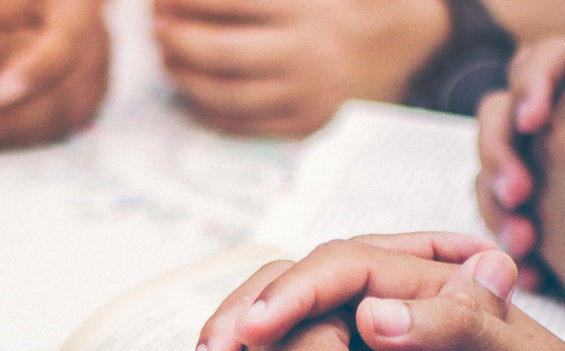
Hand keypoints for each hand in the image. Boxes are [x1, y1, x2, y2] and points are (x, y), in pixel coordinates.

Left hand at [153, 0, 448, 137]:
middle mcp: (305, 51)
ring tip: (166, 58)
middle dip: (176, 39)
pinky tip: (190, 92)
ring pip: (226, 93)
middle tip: (154, 27)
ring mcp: (305, 92)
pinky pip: (243, 123)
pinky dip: (208, 110)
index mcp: (308, 7)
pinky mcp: (305, 123)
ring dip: (184, 76)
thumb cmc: (350, 2)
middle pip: (221, 51)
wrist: (410, 45)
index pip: (231, 1)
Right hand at [182, 231, 564, 350]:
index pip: (342, 264)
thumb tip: (371, 308)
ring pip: (277, 331)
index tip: (251, 331)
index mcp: (430, 279)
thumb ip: (460, 332)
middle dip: (239, 324)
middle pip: (293, 290)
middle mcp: (391, 299)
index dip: (290, 293)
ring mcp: (367, 338)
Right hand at [475, 12, 564, 289]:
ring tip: (524, 239)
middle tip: (520, 189)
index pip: (543, 62)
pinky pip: (497, 218)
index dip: (532, 83)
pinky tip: (535, 270)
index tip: (537, 119)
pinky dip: (508, 240)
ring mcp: (541, 172)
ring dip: (496, 202)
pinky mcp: (533, 216)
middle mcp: (563, 124)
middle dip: (499, 147)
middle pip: (500, 115)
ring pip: (488, 170)